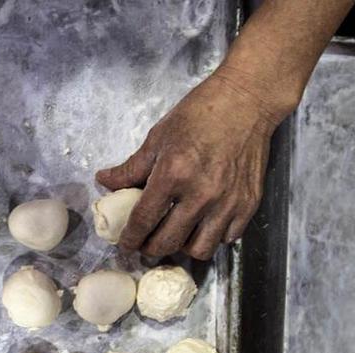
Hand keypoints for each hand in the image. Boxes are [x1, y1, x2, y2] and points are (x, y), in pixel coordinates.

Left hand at [95, 70, 280, 259]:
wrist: (246, 102)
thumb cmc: (199, 114)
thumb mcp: (158, 138)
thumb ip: (131, 168)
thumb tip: (105, 182)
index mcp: (172, 175)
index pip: (143, 220)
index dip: (130, 238)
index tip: (126, 245)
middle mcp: (200, 194)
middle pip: (168, 242)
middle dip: (151, 248)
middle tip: (147, 243)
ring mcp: (227, 202)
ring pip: (200, 249)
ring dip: (183, 248)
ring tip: (177, 236)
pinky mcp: (249, 204)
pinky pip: (227, 238)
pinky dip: (213, 237)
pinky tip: (204, 224)